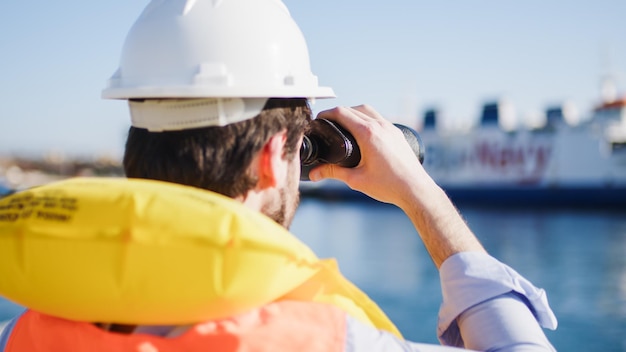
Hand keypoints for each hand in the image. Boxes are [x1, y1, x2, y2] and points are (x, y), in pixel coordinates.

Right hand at [309, 105, 436, 206]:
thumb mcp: (356, 179)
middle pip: (354, 108)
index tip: (319, 120)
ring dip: (354, 113)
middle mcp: (380, 126)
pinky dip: (367, 119)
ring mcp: (391, 128)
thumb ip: (333, 173)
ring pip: (368, 111)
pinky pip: (379, 119)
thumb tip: (315, 173)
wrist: (415, 189)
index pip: (342, 113)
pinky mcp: (397, 134)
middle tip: (328, 123)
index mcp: (368, 134)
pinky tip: (363, 133)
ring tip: (344, 126)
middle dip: (338, 113)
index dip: (326, 114)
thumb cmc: (389, 185)